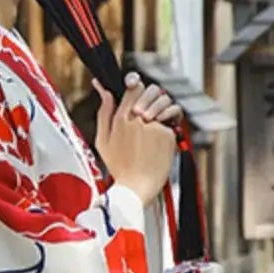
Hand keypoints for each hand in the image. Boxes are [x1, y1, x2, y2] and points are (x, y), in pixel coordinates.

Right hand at [93, 73, 178, 204]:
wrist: (136, 187)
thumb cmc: (119, 167)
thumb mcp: (103, 140)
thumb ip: (104, 113)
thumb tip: (104, 91)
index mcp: (120, 119)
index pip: (133, 88)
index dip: (135, 84)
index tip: (135, 85)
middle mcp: (138, 119)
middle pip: (150, 90)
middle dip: (151, 95)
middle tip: (149, 108)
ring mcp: (154, 127)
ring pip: (164, 102)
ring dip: (162, 107)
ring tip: (156, 122)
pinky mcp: (167, 135)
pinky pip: (171, 122)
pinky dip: (168, 127)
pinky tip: (161, 139)